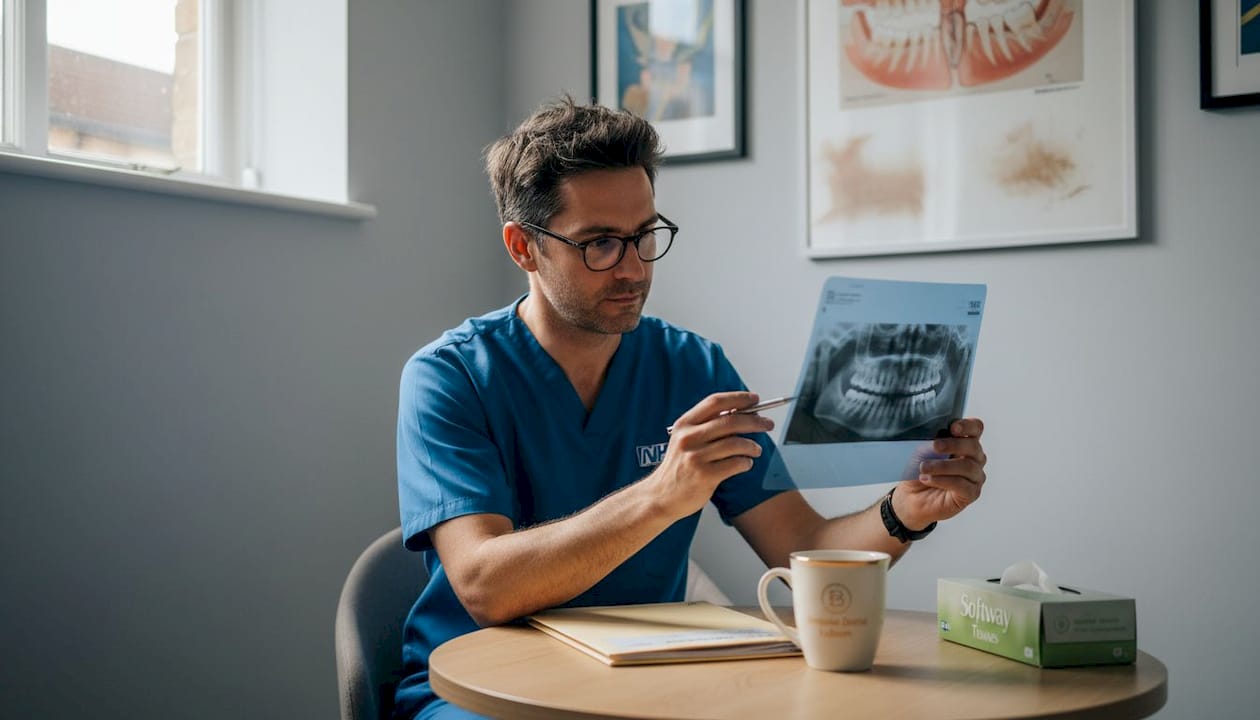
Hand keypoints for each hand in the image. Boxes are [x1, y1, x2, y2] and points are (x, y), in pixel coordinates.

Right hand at [651, 391, 774, 519]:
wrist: (660, 496)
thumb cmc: (678, 467)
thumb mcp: (684, 440)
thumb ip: (706, 426)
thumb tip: (740, 412)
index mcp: (684, 424)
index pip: (715, 402)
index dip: (738, 398)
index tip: (755, 399)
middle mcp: (688, 438)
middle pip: (730, 421)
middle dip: (755, 421)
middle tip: (767, 424)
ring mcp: (696, 457)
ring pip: (736, 443)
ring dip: (752, 445)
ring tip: (756, 449)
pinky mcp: (704, 476)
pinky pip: (735, 464)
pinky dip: (746, 462)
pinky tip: (746, 464)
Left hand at [892, 418, 986, 529]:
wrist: (912, 496)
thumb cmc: (919, 471)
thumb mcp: (921, 453)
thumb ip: (931, 444)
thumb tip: (934, 442)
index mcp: (965, 443)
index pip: (976, 428)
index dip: (968, 426)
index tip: (953, 428)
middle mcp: (974, 458)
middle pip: (973, 446)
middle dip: (953, 444)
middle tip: (935, 446)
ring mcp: (975, 477)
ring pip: (968, 467)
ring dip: (943, 466)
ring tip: (924, 468)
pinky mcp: (971, 493)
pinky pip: (962, 485)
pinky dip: (943, 480)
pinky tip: (928, 479)